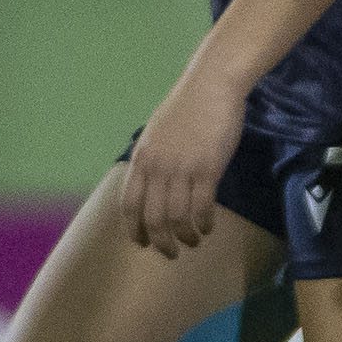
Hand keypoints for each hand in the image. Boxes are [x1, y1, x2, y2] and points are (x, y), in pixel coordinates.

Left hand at [126, 68, 246, 256]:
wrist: (212, 87)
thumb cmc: (186, 108)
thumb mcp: (156, 135)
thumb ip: (152, 160)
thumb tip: (154, 185)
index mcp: (141, 160)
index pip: (130, 205)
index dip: (135, 229)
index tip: (143, 243)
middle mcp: (157, 169)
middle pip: (153, 217)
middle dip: (161, 242)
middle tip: (171, 253)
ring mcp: (182, 170)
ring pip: (178, 217)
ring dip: (186, 236)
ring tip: (194, 242)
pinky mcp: (208, 169)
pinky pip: (202, 206)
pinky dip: (204, 222)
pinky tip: (209, 226)